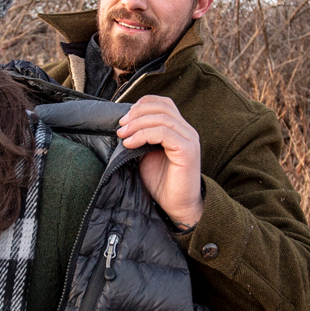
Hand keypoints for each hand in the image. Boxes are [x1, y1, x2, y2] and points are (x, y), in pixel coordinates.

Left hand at [116, 95, 203, 228]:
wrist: (175, 207)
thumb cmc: (160, 183)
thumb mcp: (145, 155)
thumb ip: (140, 138)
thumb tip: (121, 126)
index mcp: (178, 129)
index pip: (163, 103)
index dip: (142, 104)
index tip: (124, 118)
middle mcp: (187, 131)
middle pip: (162, 107)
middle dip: (137, 113)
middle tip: (120, 125)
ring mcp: (189, 140)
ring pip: (162, 118)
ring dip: (137, 124)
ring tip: (122, 135)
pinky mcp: (188, 151)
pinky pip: (165, 133)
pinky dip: (144, 135)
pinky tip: (130, 143)